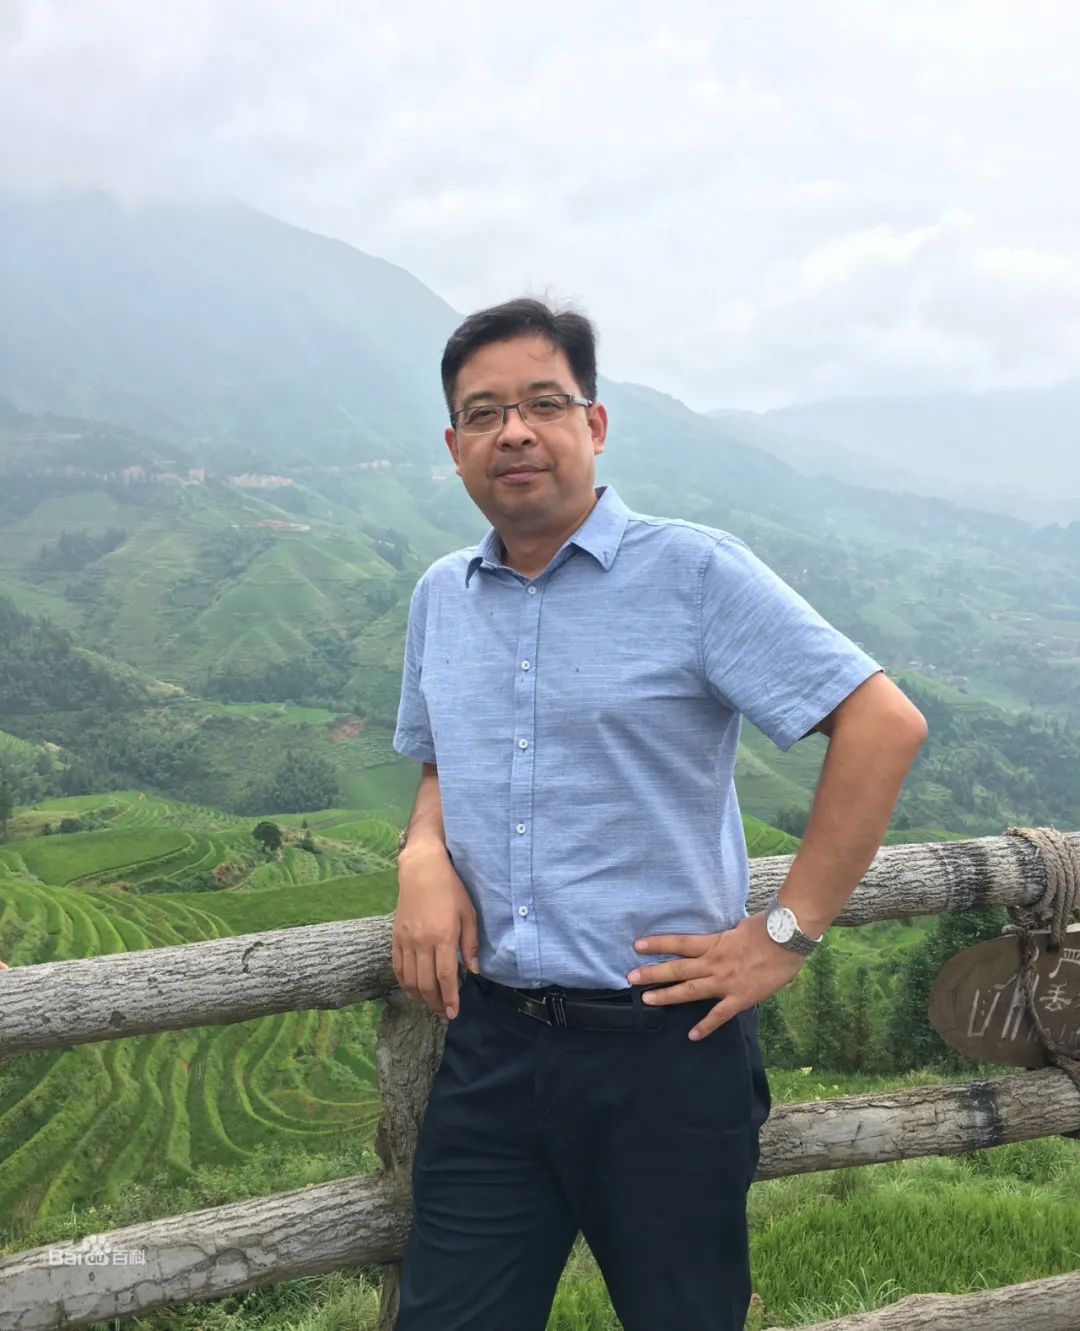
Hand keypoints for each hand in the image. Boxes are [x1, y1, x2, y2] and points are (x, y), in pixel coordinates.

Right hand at [392, 843, 478, 1019]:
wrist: (421, 870)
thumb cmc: (451, 889)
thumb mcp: (468, 913)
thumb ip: (470, 943)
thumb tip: (473, 970)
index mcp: (443, 936)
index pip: (445, 977)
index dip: (450, 998)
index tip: (454, 1013)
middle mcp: (422, 942)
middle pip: (426, 983)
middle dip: (435, 1003)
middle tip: (444, 1013)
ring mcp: (406, 940)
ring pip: (409, 980)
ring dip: (420, 997)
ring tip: (431, 1004)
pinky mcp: (395, 937)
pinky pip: (398, 968)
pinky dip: (405, 984)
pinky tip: (414, 989)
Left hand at [626, 912, 805, 1040]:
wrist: (788, 939)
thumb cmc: (767, 929)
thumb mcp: (738, 927)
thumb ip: (724, 937)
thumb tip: (716, 938)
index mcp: (714, 943)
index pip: (679, 943)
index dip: (658, 944)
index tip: (637, 945)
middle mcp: (714, 963)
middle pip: (678, 968)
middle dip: (653, 973)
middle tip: (631, 978)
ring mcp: (725, 982)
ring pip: (691, 991)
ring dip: (668, 996)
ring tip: (647, 1000)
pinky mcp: (740, 998)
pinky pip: (719, 1014)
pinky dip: (706, 1026)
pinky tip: (692, 1035)